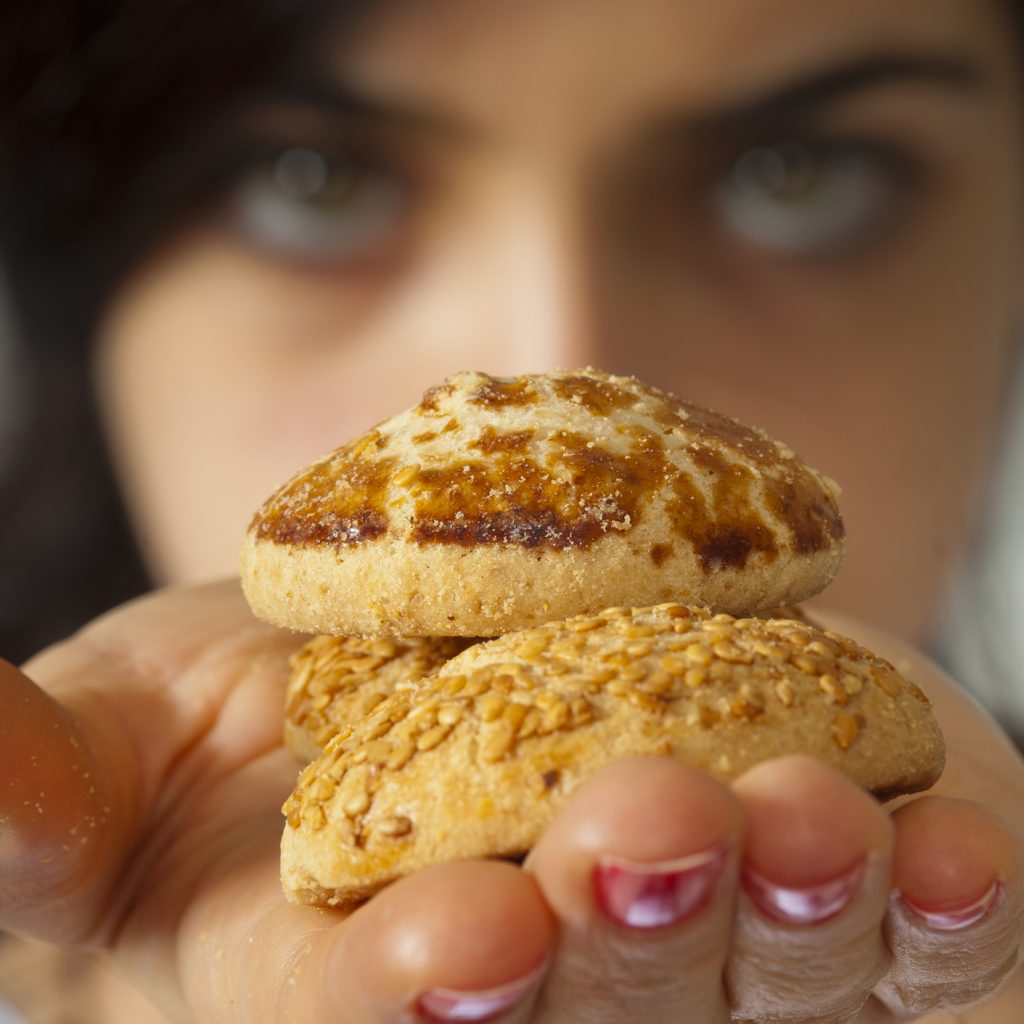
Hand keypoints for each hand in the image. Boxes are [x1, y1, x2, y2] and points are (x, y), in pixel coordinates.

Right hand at [1, 581, 1020, 1022]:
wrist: (427, 642)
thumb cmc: (240, 719)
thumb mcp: (121, 732)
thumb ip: (41, 785)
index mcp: (330, 995)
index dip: (402, 1008)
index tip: (453, 943)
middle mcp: (519, 1009)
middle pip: (586, 1019)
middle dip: (622, 947)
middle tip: (651, 834)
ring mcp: (675, 976)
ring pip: (753, 991)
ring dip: (795, 917)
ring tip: (808, 821)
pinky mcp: (797, 914)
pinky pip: (887, 946)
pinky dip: (931, 905)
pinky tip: (954, 841)